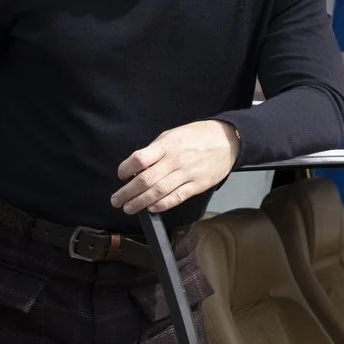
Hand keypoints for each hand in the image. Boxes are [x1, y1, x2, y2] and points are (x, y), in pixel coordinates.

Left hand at [112, 119, 240, 214]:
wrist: (226, 141)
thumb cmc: (196, 136)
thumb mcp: (172, 135)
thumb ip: (155, 150)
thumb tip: (137, 168)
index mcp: (166, 145)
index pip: (140, 159)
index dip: (126, 168)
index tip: (121, 175)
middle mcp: (175, 160)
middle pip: (146, 180)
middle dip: (128, 192)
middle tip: (116, 200)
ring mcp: (186, 174)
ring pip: (159, 192)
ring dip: (140, 202)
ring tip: (128, 207)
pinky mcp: (196, 186)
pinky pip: (176, 198)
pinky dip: (162, 205)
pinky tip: (151, 208)